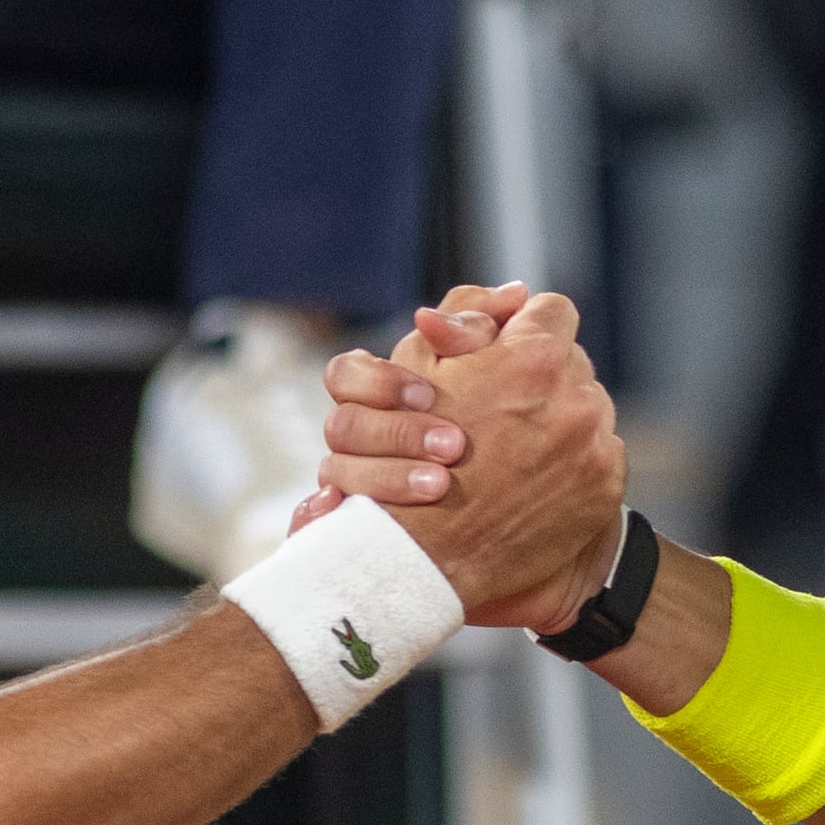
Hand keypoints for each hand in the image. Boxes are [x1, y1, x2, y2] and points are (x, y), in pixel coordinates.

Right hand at [313, 284, 531, 522]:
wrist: (518, 527)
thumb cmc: (505, 435)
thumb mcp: (502, 372)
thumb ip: (491, 329)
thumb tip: (515, 295)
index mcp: (380, 398)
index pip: (348, 375)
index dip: (382, 382)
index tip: (428, 394)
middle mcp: (361, 440)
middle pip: (341, 425)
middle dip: (398, 433)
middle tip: (455, 446)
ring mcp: (352, 486)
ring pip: (332, 475)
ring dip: (385, 478)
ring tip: (442, 486)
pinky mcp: (350, 530)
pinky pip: (306, 523)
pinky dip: (313, 517)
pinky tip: (340, 514)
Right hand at [340, 287, 623, 629]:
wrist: (429, 567)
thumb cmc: (406, 461)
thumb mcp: (416, 373)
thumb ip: (462, 321)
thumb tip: (515, 296)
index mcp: (533, 357)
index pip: (550, 311)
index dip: (521, 328)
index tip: (501, 352)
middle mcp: (577, 396)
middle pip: (569, 361)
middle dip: (536, 376)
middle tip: (498, 408)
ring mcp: (597, 444)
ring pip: (585, 405)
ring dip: (555, 417)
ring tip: (511, 450)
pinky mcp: (606, 486)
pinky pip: (599, 452)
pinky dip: (572, 461)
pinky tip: (532, 480)